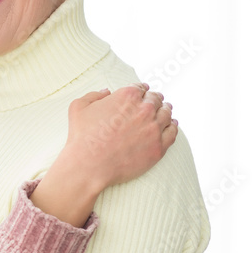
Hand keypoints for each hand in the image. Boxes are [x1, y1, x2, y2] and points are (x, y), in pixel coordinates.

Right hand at [31, 84, 176, 225]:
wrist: (89, 165)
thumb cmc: (81, 136)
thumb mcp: (78, 107)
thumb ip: (94, 94)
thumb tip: (107, 91)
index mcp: (127, 95)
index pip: (141, 87)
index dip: (141, 89)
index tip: (143, 93)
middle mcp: (144, 109)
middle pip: (156, 99)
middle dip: (155, 99)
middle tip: (156, 101)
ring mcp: (154, 128)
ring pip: (167, 114)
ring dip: (166, 110)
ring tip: (166, 110)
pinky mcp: (159, 147)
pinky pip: (172, 132)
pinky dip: (173, 126)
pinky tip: (172, 125)